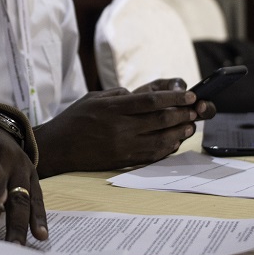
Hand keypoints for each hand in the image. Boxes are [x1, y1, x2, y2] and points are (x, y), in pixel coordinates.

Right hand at [34, 78, 215, 176]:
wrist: (57, 148)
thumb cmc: (74, 119)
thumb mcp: (94, 97)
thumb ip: (119, 94)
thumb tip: (144, 95)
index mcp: (113, 108)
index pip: (151, 101)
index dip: (174, 98)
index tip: (190, 96)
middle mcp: (120, 128)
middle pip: (161, 120)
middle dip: (183, 114)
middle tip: (196, 110)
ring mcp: (122, 146)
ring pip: (161, 140)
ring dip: (180, 132)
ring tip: (190, 125)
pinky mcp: (123, 160)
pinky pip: (152, 155)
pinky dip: (168, 148)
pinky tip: (175, 141)